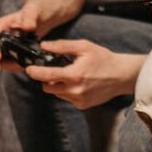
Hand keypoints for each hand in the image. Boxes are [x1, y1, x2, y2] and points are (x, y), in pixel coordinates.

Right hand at [0, 2, 42, 72]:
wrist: (38, 19)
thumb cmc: (32, 12)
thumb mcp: (33, 11)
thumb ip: (30, 17)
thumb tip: (27, 28)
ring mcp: (0, 46)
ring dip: (0, 66)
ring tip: (16, 67)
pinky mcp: (7, 53)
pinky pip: (3, 63)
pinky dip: (9, 67)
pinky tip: (20, 66)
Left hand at [25, 40, 140, 110]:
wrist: (121, 75)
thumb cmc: (103, 59)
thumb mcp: (84, 47)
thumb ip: (62, 46)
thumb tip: (44, 46)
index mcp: (74, 75)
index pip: (46, 75)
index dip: (34, 72)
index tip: (29, 69)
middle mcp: (75, 90)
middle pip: (48, 88)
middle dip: (46, 79)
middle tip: (53, 70)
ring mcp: (79, 100)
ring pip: (57, 93)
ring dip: (58, 85)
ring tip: (70, 74)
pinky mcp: (83, 105)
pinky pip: (67, 98)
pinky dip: (68, 90)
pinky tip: (80, 82)